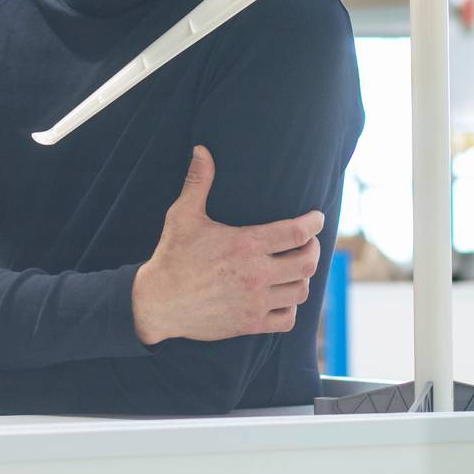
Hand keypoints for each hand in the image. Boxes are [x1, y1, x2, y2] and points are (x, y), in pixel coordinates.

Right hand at [131, 145, 324, 344]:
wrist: (157, 303)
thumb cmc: (172, 256)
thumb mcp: (183, 215)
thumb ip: (198, 181)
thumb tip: (201, 150)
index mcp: (246, 245)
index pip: (296, 232)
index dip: (313, 223)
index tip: (317, 218)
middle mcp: (256, 274)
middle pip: (307, 262)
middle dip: (314, 249)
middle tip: (309, 243)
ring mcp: (255, 302)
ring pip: (300, 291)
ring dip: (303, 278)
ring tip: (296, 268)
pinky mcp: (250, 324)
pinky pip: (287, 319)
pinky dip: (291, 308)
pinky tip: (283, 297)